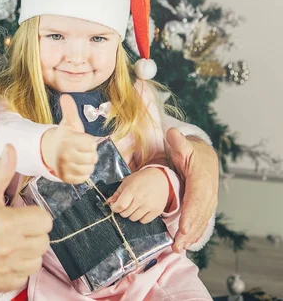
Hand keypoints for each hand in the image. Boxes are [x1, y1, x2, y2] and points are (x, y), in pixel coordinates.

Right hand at [0, 145, 52, 291]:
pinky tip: (4, 259)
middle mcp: (9, 248)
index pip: (44, 221)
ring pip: (36, 261)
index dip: (35, 215)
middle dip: (32, 233)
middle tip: (16, 228)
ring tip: (11, 244)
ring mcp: (5, 268)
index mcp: (7, 224)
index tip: (23, 214)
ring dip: (27, 252)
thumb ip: (1, 171)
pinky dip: (17, 270)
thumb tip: (11, 149)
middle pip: (43, 241)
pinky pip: (23, 278)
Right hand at [40, 94, 97, 183]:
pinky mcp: (66, 178)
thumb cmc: (64, 136)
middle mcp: (65, 155)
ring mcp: (65, 168)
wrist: (48, 151)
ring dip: (86, 164)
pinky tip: (75, 166)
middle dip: (89, 153)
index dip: (89, 141)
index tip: (81, 140)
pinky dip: (82, 173)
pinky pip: (84, 178)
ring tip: (78, 158)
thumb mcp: (68, 122)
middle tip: (79, 149)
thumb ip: (69, 109)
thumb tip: (65, 96)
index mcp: (68, 140)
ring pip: (89, 169)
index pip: (92, 143)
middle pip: (93, 157)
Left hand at [106, 167, 169, 223]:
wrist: (160, 178)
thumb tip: (109, 202)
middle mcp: (141, 198)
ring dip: (131, 214)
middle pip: (125, 214)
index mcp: (132, 190)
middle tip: (126, 204)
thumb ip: (117, 193)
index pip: (120, 206)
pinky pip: (144, 221)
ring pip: (134, 218)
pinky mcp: (157, 211)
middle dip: (122, 210)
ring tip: (134, 206)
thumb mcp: (127, 182)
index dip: (115, 208)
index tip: (114, 206)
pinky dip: (140, 217)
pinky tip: (141, 210)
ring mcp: (150, 205)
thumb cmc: (141, 179)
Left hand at [165, 128, 218, 252]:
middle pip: (198, 214)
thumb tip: (173, 133)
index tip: (182, 228)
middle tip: (177, 245)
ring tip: (178, 248)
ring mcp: (208, 200)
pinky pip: (201, 221)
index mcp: (201, 178)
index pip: (196, 198)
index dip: (190, 214)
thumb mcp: (184, 144)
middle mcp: (208, 192)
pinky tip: (186, 243)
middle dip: (188, 231)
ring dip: (191, 236)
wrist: (205, 156)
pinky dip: (194, 233)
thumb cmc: (191, 150)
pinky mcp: (206, 205)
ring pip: (200, 220)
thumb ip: (178, 141)